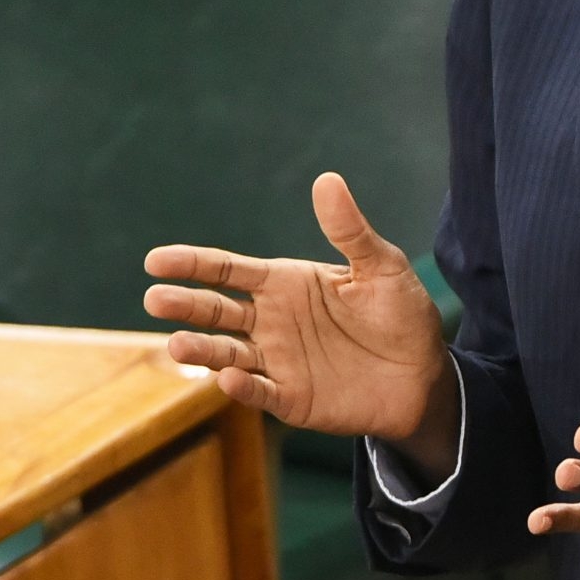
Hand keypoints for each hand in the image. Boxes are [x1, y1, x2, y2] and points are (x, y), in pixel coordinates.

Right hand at [144, 173, 458, 475]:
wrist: (424, 375)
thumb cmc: (400, 314)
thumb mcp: (380, 267)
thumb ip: (349, 230)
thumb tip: (327, 180)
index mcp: (286, 284)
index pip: (229, 271)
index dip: (193, 264)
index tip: (156, 261)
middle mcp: (272, 322)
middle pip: (217, 311)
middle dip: (185, 304)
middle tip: (155, 298)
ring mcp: (279, 362)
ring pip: (227, 354)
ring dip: (201, 350)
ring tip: (177, 346)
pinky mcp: (292, 399)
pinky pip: (261, 392)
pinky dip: (244, 388)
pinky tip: (230, 379)